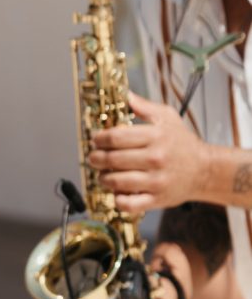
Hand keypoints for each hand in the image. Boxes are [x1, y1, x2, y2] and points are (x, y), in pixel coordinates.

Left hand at [87, 90, 209, 212]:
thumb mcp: (166, 117)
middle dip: (97, 158)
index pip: (116, 137)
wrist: (204, 170)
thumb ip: (143, 106)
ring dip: (103, 178)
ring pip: (118, 182)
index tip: (96, 140)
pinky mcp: (157, 199)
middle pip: (113, 159)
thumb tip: (124, 94)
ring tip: (102, 174)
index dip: (100, 138)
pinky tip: (116, 192)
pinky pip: (131, 204)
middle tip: (94, 157)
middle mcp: (155, 158)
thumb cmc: (182, 143)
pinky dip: (118, 200)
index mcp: (155, 136)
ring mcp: (156, 181)